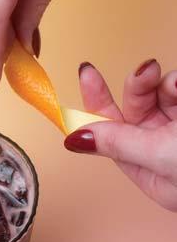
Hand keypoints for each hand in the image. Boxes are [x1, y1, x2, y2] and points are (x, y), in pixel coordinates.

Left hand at [64, 60, 176, 211]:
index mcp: (145, 170)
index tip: (85, 76)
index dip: (93, 108)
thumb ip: (121, 144)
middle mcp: (159, 151)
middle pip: (133, 112)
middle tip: (144, 71)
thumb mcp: (162, 157)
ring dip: (163, 84)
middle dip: (136, 89)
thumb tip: (74, 139)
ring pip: (158, 98)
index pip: (109, 136)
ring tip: (176, 83)